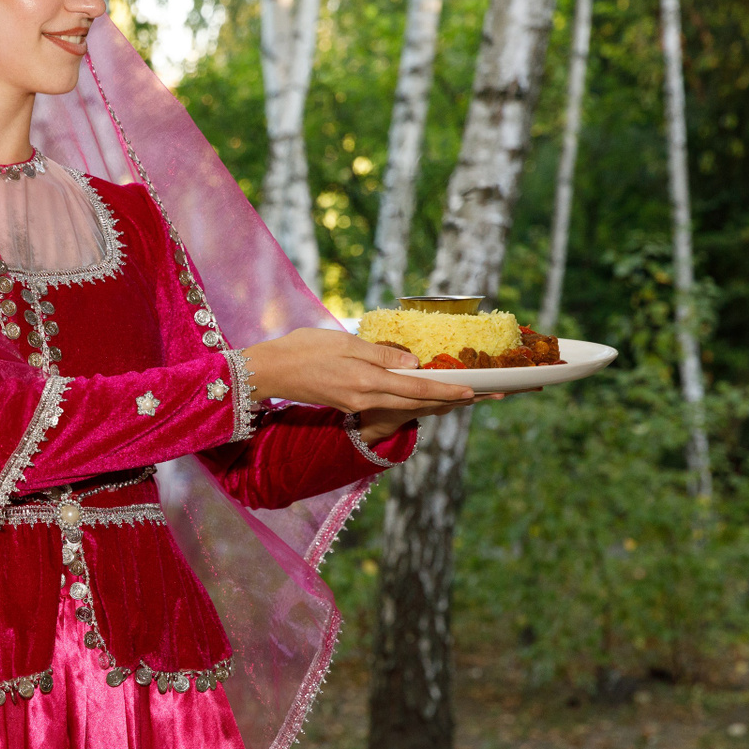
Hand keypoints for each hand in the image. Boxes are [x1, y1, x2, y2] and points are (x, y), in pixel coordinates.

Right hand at [238, 327, 472, 418]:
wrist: (268, 371)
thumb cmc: (302, 348)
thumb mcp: (344, 343)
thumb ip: (381, 354)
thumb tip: (413, 364)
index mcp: (366, 382)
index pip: (415, 388)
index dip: (447, 391)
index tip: (473, 392)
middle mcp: (365, 398)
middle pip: (416, 403)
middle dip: (449, 401)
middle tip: (480, 397)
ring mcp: (357, 404)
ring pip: (404, 405)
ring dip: (433, 402)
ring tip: (459, 397)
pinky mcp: (348, 404)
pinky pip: (389, 404)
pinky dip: (410, 400)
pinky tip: (421, 394)